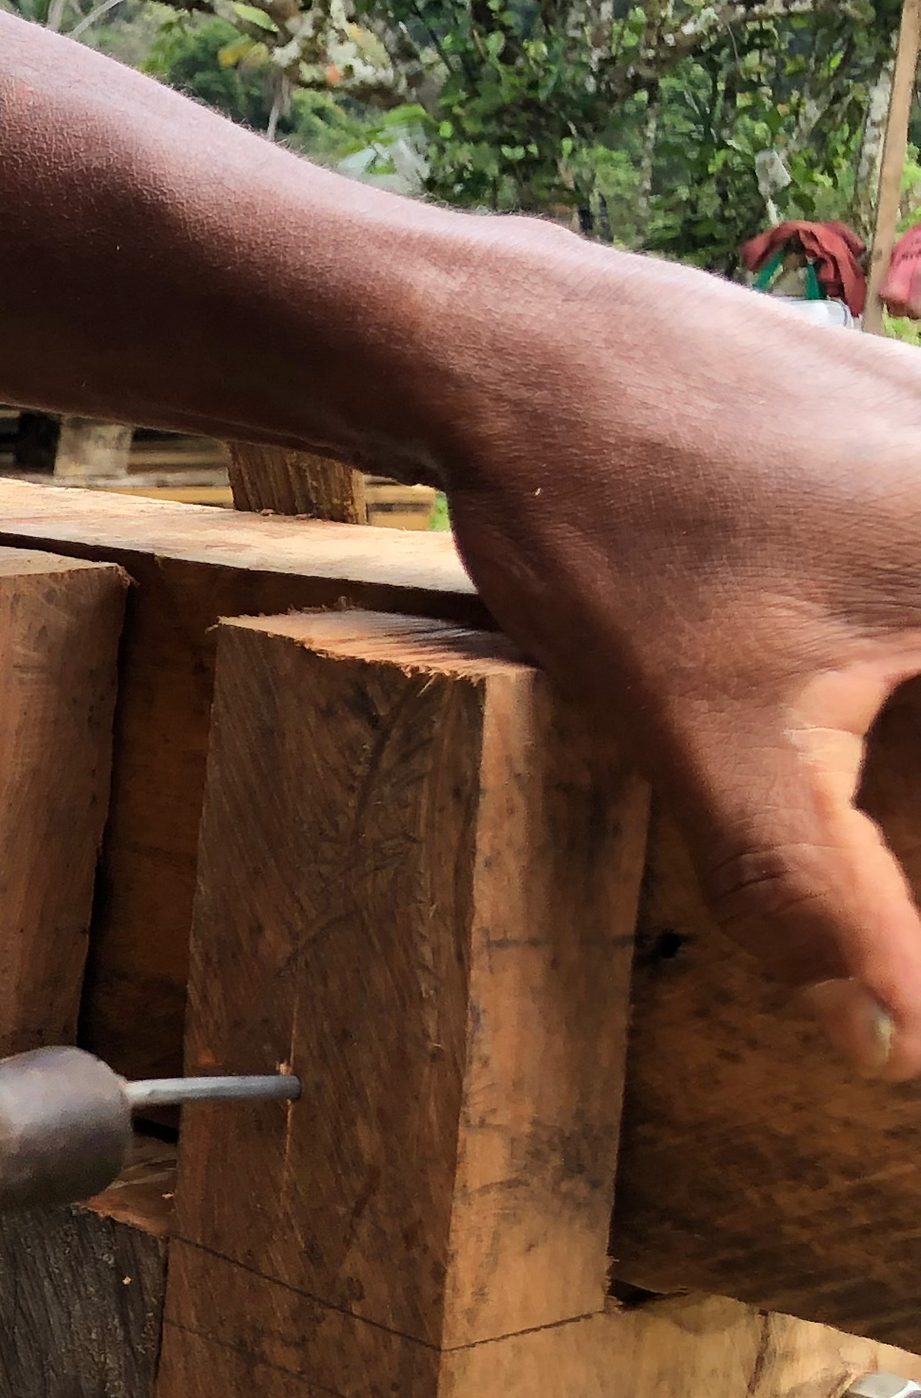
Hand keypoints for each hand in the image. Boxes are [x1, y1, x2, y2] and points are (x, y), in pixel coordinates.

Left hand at [436, 244, 920, 1078]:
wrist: (516, 349)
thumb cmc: (616, 524)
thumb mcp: (713, 742)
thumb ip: (813, 896)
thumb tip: (892, 1048)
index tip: (888, 871)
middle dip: (906, 820)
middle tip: (855, 842)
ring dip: (897, 742)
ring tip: (870, 767)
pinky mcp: (915, 425)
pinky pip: (917, 576)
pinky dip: (895, 654)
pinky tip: (853, 684)